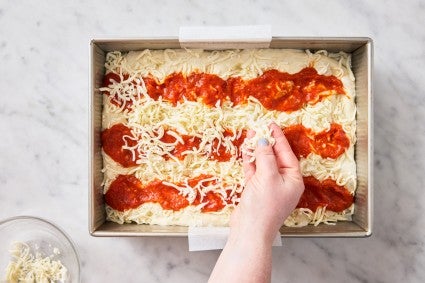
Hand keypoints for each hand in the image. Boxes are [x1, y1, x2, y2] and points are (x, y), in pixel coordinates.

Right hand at [231, 122, 304, 242]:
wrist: (249, 231)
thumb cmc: (263, 207)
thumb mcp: (267, 177)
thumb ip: (266, 157)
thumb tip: (264, 141)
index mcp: (293, 180)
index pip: (287, 154)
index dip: (278, 138)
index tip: (271, 125)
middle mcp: (283, 182)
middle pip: (275, 157)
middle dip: (266, 143)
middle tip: (258, 128)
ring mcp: (269, 186)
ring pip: (263, 163)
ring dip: (257, 150)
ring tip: (250, 135)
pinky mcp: (257, 190)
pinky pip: (255, 171)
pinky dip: (250, 161)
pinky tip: (246, 151)